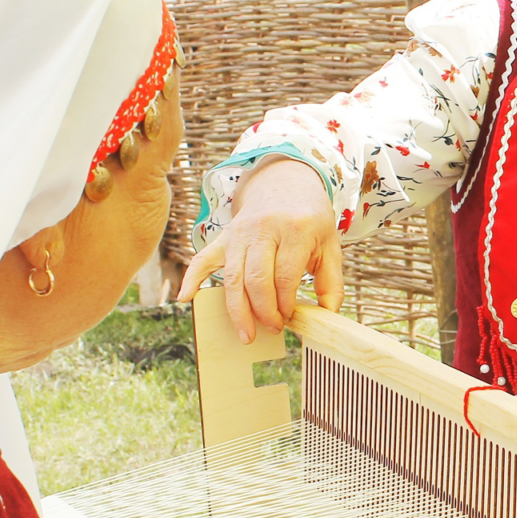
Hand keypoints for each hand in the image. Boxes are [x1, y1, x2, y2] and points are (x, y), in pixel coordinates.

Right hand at [175, 159, 343, 342]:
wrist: (285, 182)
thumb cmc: (309, 218)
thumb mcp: (330, 244)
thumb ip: (331, 281)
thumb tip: (328, 315)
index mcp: (295, 229)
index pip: (285, 276)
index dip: (286, 304)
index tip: (291, 318)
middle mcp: (263, 229)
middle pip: (256, 279)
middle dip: (264, 311)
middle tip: (274, 328)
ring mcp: (239, 232)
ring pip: (233, 277)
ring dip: (237, 310)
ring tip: (246, 335)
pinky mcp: (224, 236)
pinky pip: (203, 258)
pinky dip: (192, 278)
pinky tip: (185, 298)